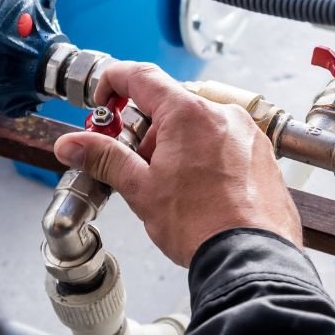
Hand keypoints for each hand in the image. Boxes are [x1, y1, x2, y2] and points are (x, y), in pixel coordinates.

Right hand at [53, 62, 302, 266]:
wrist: (249, 257)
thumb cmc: (201, 224)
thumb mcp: (140, 188)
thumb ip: (104, 158)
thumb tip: (72, 144)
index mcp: (189, 113)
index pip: (141, 76)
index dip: (113, 82)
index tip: (103, 101)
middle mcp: (223, 114)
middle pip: (171, 104)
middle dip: (145, 129)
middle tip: (134, 161)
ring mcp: (246, 133)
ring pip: (199, 124)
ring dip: (176, 144)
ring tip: (170, 185)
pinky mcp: (262, 154)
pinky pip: (225, 140)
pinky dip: (205, 154)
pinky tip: (198, 189)